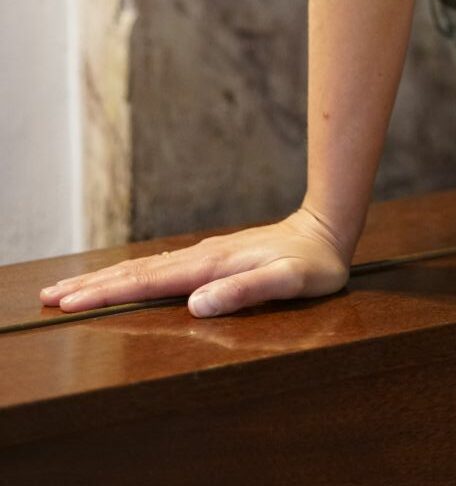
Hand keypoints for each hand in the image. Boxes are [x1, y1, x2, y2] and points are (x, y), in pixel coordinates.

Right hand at [38, 206, 352, 318]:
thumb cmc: (312, 264)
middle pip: (137, 272)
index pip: (149, 283)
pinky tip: (125, 279)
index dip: (107, 294)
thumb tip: (196, 305)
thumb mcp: (287, 282)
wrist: (326, 230)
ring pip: (146, 267)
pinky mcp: (213, 257)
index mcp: (211, 266)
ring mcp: (205, 255)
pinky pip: (162, 267)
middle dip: (92, 285)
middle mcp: (202, 257)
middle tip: (50, 296)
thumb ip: (244, 291)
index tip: (70, 302)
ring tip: (72, 287)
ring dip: (107, 278)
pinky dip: (133, 274)